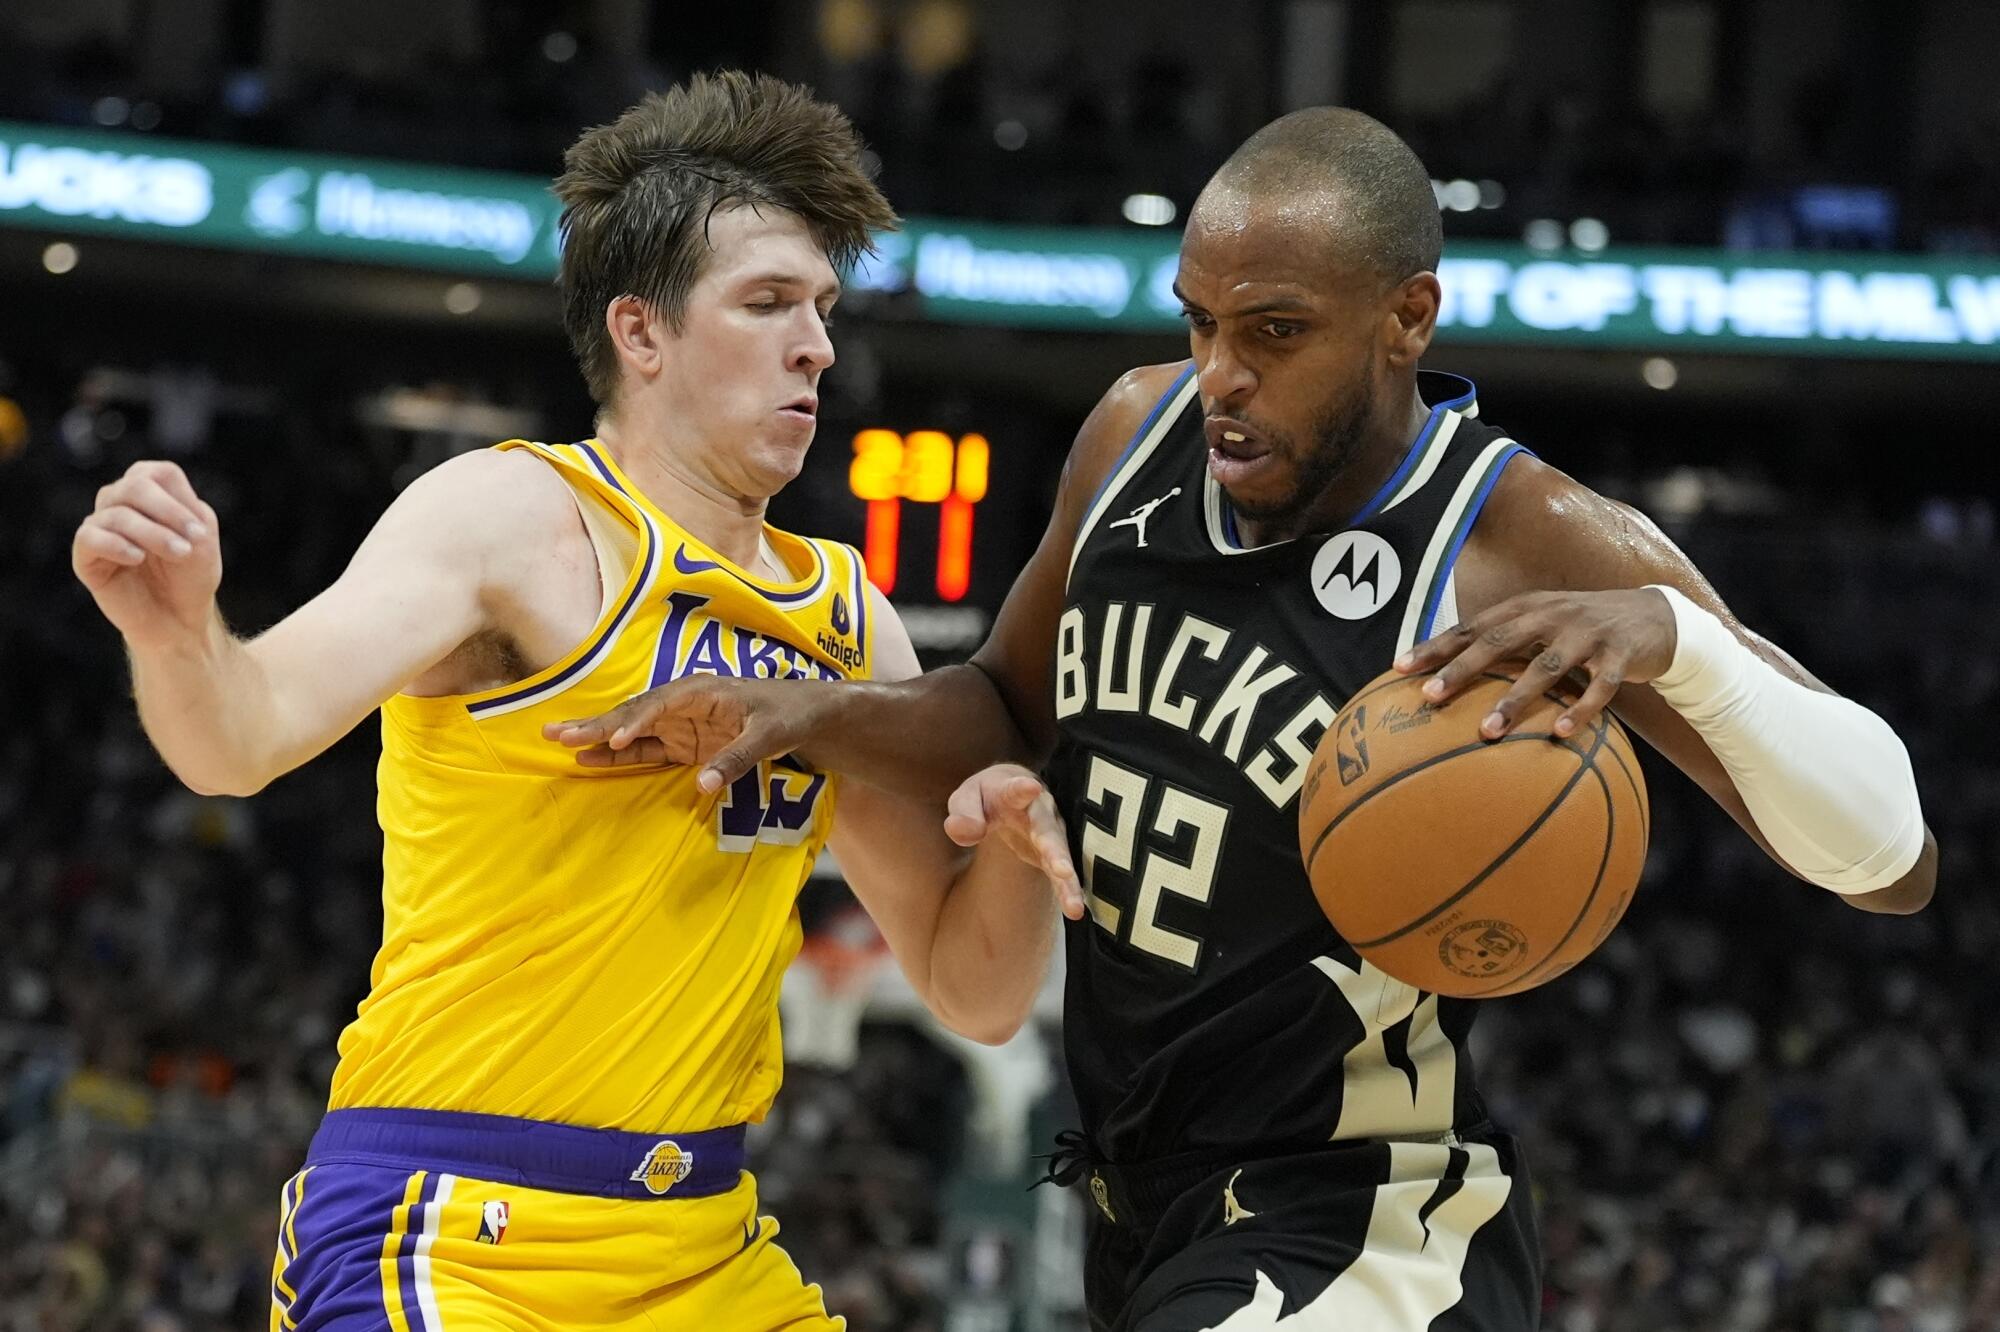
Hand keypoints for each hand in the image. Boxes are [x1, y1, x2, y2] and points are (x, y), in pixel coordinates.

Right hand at [72, 461, 222, 650]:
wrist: (178, 617)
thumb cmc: (191, 574)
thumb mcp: (202, 539)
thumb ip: (186, 511)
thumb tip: (157, 500)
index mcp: (150, 492)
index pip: (158, 473)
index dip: (179, 500)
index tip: (200, 532)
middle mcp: (120, 502)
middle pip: (135, 486)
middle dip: (167, 514)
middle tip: (189, 546)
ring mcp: (100, 526)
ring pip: (116, 513)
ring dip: (152, 534)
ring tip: (178, 555)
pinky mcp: (86, 555)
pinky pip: (89, 537)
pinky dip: (116, 544)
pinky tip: (137, 558)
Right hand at [544, 675, 828, 789]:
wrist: (804, 714)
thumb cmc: (787, 715)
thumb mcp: (769, 736)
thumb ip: (736, 758)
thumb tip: (703, 784)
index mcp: (701, 690)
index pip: (660, 705)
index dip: (636, 721)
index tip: (615, 739)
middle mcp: (682, 703)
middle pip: (633, 713)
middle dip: (596, 724)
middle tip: (556, 733)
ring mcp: (680, 723)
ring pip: (631, 730)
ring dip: (598, 738)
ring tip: (560, 743)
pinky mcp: (682, 743)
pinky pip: (644, 749)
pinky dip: (619, 756)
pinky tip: (590, 761)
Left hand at [943, 764, 1083, 920]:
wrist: (1016, 794)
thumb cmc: (987, 797)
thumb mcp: (966, 799)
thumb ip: (963, 812)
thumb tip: (967, 832)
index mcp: (1013, 791)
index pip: (1015, 789)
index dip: (1022, 789)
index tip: (1031, 788)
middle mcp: (1040, 811)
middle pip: (1047, 828)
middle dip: (1053, 847)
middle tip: (1061, 868)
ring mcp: (1052, 833)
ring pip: (1062, 854)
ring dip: (1067, 876)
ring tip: (1072, 900)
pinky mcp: (1054, 854)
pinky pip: (1063, 875)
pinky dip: (1068, 891)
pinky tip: (1074, 910)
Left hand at [1393, 588, 1676, 739]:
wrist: (1658, 617)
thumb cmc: (1584, 630)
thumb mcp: (1544, 626)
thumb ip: (1505, 645)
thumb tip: (1449, 677)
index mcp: (1526, 608)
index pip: (1472, 626)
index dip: (1436, 646)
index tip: (1397, 668)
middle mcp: (1552, 614)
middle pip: (1499, 641)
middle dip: (1462, 669)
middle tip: (1430, 697)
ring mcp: (1587, 633)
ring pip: (1546, 667)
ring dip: (1514, 700)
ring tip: (1486, 731)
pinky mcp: (1621, 654)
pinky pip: (1599, 686)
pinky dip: (1579, 710)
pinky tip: (1559, 734)